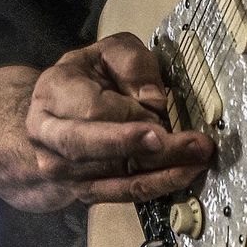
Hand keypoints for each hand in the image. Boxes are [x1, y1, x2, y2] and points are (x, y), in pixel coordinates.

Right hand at [24, 32, 212, 206]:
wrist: (55, 113)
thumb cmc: (89, 76)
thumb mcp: (109, 52)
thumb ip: (131, 64)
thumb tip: (153, 100)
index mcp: (54, 92)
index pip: (91, 109)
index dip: (127, 114)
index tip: (160, 111)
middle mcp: (49, 135)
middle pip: (91, 148)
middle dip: (141, 147)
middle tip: (186, 144)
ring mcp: (60, 169)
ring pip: (108, 177)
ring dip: (158, 171)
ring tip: (198, 159)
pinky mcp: (81, 191)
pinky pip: (118, 194)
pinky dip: (153, 187)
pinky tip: (182, 175)